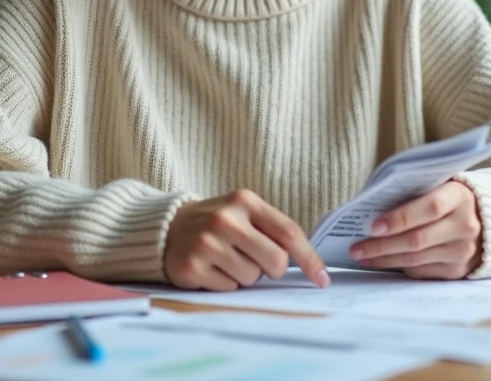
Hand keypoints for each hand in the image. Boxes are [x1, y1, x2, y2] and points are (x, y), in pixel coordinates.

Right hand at [164, 188, 330, 291]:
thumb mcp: (244, 212)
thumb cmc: (218, 223)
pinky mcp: (192, 266)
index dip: (309, 258)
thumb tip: (310, 265)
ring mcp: (206, 243)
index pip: (288, 232)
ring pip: (252, 278)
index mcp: (244, 201)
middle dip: (273, 269)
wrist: (168, 227)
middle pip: (275, 260)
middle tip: (257, 261)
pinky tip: (213, 268)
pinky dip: (226, 283)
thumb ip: (272, 230)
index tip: (321, 278)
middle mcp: (225, 219)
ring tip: (227, 259)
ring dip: (246, 276)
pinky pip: (229, 289)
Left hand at [349, 180, 482, 278]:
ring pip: (415, 259)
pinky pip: (421, 271)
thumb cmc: (447, 197)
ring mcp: (462, 251)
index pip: (429, 208)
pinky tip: (381, 262)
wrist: (484, 220)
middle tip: (355, 248)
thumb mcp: (437, 185)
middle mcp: (465, 226)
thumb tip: (371, 209)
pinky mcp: (457, 270)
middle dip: (381, 245)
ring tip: (361, 256)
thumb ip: (412, 192)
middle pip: (417, 239)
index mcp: (459, 197)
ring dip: (384, 259)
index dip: (400, 218)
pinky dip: (398, 266)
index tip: (373, 226)